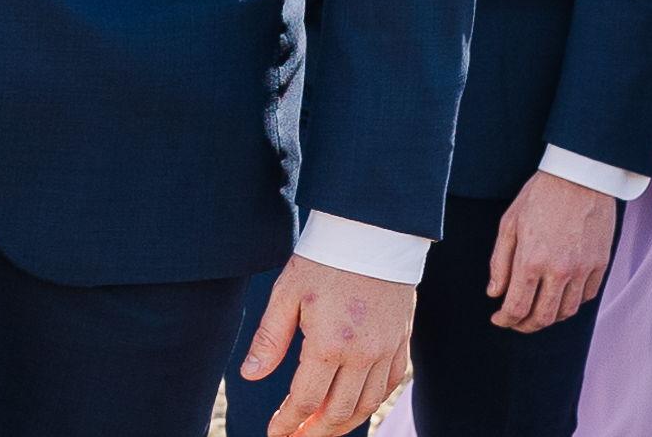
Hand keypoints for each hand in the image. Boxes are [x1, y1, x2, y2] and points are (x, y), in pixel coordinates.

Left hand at [237, 253, 413, 435]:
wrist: (373, 234)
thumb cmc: (324, 260)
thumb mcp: (286, 294)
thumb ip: (269, 339)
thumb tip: (249, 376)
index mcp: (329, 343)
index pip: (306, 401)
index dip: (288, 423)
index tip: (274, 434)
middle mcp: (362, 354)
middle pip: (338, 413)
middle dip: (314, 434)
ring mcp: (386, 350)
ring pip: (366, 405)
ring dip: (342, 425)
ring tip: (320, 432)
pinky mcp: (401, 343)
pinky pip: (388, 386)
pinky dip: (371, 404)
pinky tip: (354, 408)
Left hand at [485, 172, 621, 331]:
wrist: (579, 177)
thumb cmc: (539, 196)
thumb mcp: (509, 225)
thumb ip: (500, 263)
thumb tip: (495, 294)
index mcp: (531, 261)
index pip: (517, 307)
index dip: (505, 320)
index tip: (499, 319)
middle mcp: (559, 271)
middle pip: (543, 317)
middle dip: (525, 326)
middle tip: (516, 322)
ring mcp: (583, 269)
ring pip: (566, 312)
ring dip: (549, 318)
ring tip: (537, 312)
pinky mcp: (600, 264)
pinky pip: (586, 296)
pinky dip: (571, 303)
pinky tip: (560, 297)